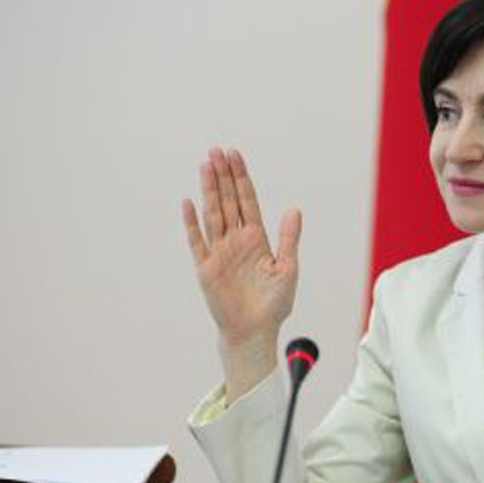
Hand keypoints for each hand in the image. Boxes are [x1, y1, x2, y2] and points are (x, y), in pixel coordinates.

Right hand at [182, 148, 300, 397]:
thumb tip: (294, 209)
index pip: (247, 201)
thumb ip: (289, 239)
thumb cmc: (273, 304)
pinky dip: (192, 223)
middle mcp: (236, 240)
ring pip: (213, 214)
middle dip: (223, 176)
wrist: (255, 332)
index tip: (235, 156)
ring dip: (209, 191)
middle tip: (216, 150)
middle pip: (228, 201)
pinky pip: (197, 241)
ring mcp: (220, 252)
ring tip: (205, 166)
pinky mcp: (206, 267)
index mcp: (256, 238)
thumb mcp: (287, 269)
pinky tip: (188, 203)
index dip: (241, 178)